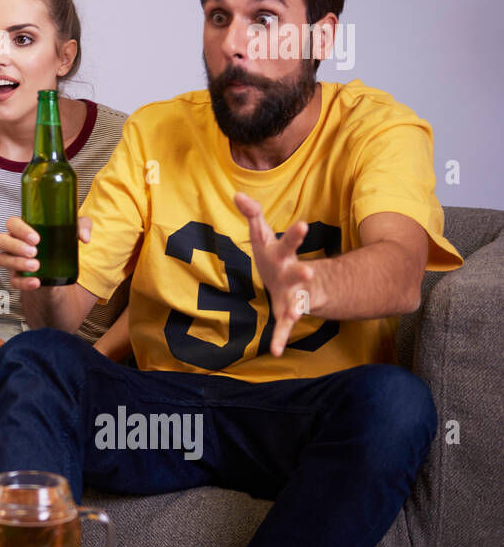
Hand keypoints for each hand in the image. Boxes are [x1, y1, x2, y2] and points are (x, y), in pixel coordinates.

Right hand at [0, 215, 93, 290]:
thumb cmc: (61, 243)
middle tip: (34, 252)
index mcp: (23, 228)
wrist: (61, 269)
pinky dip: (23, 282)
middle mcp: (13, 243)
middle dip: (15, 246)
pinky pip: (13, 280)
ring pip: (2, 259)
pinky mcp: (16, 277)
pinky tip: (36, 282)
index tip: (36, 238)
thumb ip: (82, 226)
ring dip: (17, 263)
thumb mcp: (74, 231)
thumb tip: (84, 237)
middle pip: (1, 240)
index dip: (20, 230)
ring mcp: (12, 260)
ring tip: (36, 266)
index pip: (12, 223)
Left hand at [234, 191, 323, 356]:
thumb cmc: (275, 255)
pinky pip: (284, 328)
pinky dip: (279, 339)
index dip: (296, 235)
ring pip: (297, 301)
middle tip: (308, 273)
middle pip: (297, 273)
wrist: (295, 283)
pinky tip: (275, 351)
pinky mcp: (287, 313)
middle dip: (302, 274)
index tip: (304, 225)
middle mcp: (291, 275)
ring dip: (297, 306)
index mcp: (282, 255)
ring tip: (299, 312)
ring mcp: (291, 295)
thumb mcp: (263, 234)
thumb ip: (252, 214)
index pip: (287, 243)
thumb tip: (237, 194)